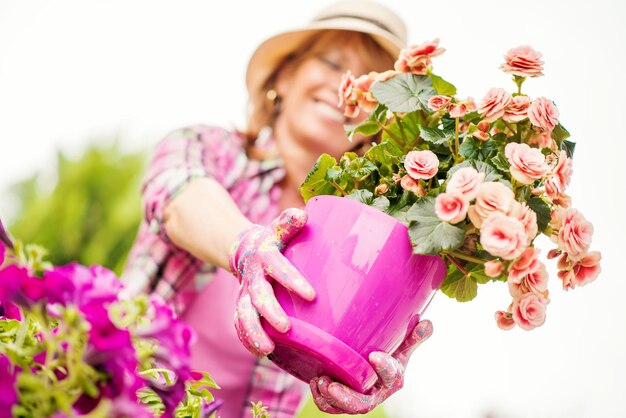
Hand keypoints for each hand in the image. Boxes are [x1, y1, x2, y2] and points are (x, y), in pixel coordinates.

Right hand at [229, 208, 314, 356]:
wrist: (245, 250)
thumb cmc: (274, 240)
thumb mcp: (279, 228)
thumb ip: (289, 222)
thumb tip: (303, 215)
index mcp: (266, 256)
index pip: (279, 267)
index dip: (293, 280)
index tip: (311, 295)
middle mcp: (253, 276)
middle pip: (259, 296)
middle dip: (270, 312)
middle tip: (286, 328)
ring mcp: (245, 294)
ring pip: (244, 314)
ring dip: (254, 332)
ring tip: (267, 348)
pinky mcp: (242, 306)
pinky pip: (241, 324)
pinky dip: (247, 339)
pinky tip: (261, 352)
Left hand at [310, 320, 432, 413]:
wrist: (371, 369)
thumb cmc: (387, 355)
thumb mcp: (401, 347)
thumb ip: (412, 337)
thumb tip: (427, 322)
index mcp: (393, 379)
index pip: (392, 377)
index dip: (385, 368)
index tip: (374, 355)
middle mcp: (376, 394)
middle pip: (364, 403)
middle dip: (348, 397)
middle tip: (333, 386)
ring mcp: (359, 401)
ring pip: (345, 408)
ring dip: (330, 398)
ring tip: (320, 380)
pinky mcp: (342, 404)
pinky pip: (331, 408)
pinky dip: (321, 398)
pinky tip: (315, 381)